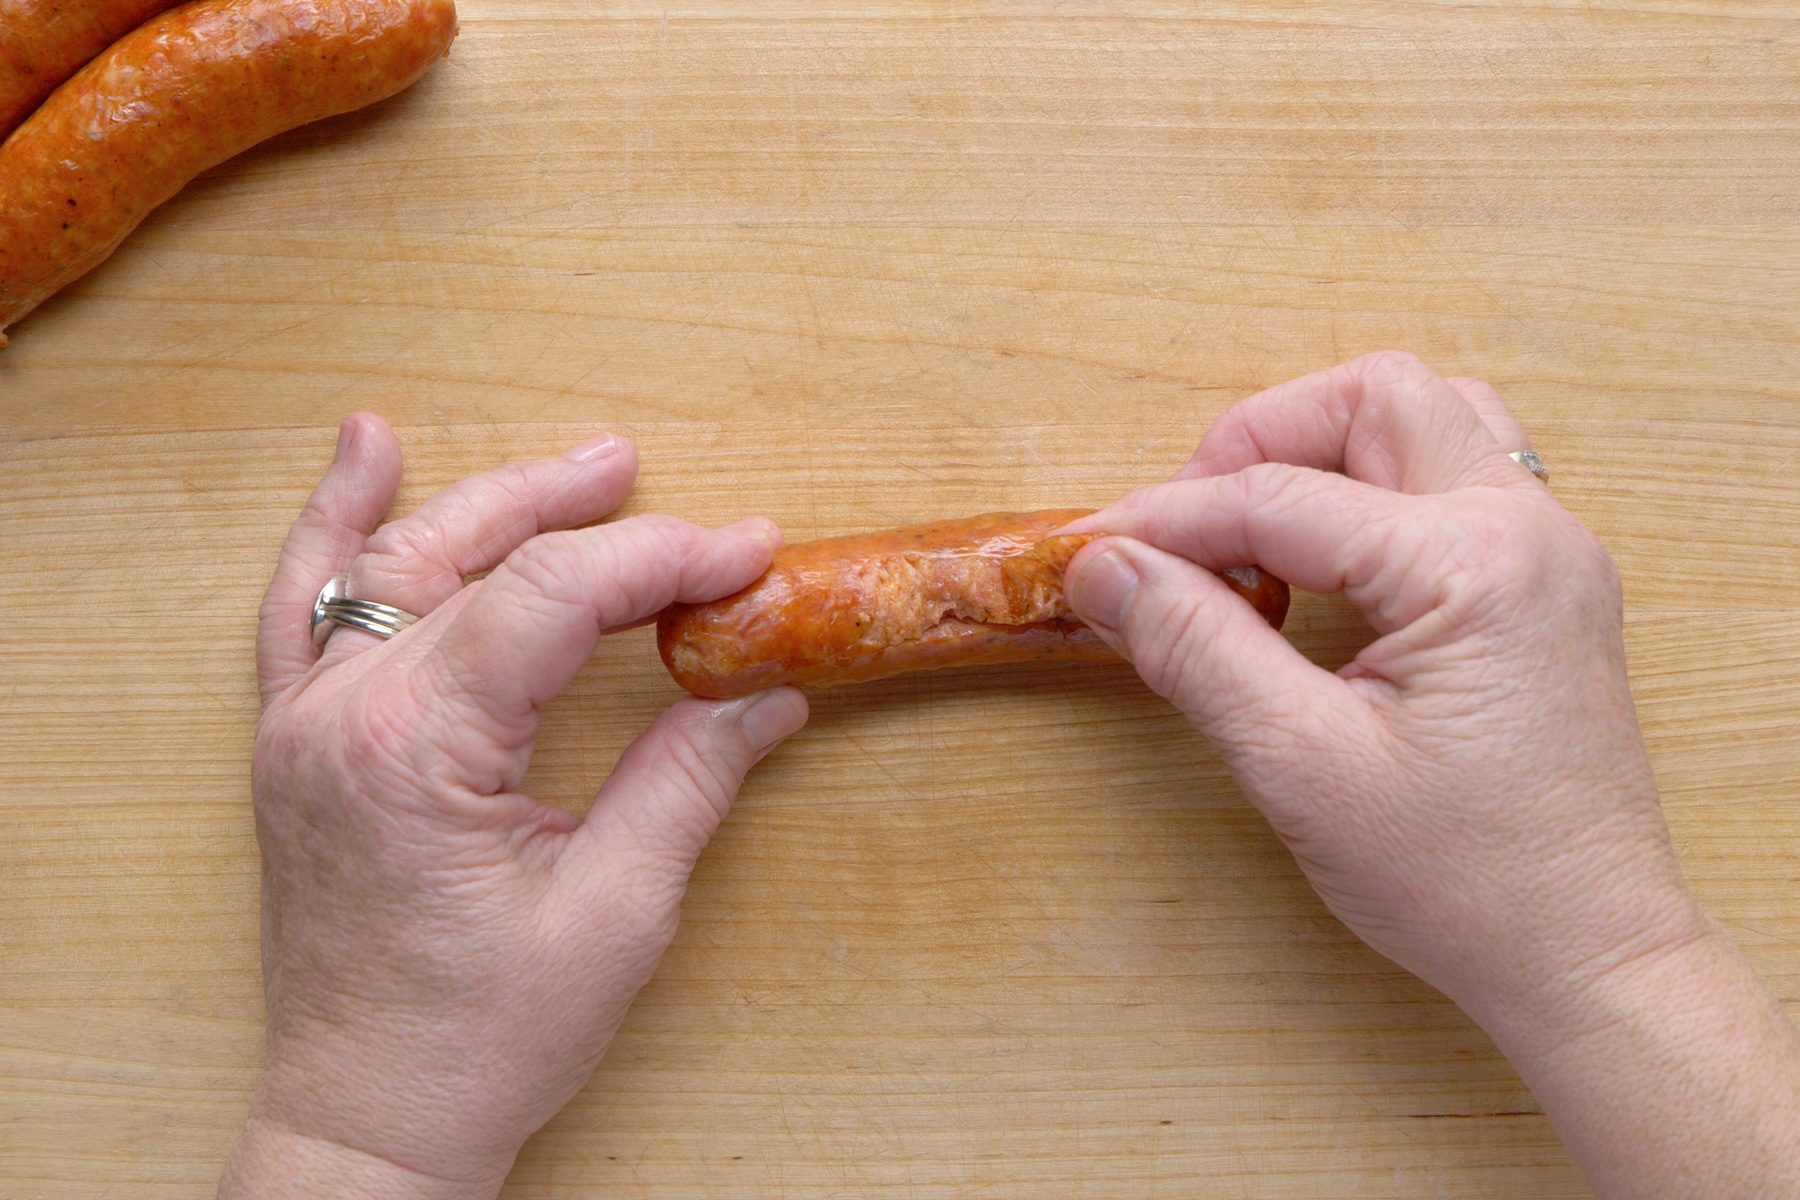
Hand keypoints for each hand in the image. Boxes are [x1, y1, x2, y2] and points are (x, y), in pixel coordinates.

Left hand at [220, 417, 807, 1198]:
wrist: (367, 1118)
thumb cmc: (479, 1037)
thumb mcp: (613, 913)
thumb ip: (686, 781)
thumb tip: (763, 693)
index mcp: (417, 747)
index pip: (553, 596)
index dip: (661, 559)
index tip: (746, 553)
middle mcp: (343, 713)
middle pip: (475, 558)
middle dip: (585, 514)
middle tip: (675, 496)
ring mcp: (305, 722)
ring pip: (394, 562)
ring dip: (488, 501)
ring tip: (578, 465)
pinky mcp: (299, 742)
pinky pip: (302, 604)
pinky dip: (337, 524)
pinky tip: (367, 455)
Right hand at [1062, 351, 1799, 1197]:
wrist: (1587, 957)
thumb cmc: (1463, 880)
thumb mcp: (1300, 764)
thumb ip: (1196, 647)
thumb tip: (1105, 568)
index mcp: (1473, 564)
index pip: (1282, 498)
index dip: (1169, 520)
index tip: (1092, 552)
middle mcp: (1529, 528)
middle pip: (1375, 398)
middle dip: (1259, 441)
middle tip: (1184, 528)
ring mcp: (1551, 550)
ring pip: (1426, 419)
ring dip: (1326, 449)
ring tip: (1252, 532)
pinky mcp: (1548, 584)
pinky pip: (1456, 476)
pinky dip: (1375, 489)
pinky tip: (1324, 565)